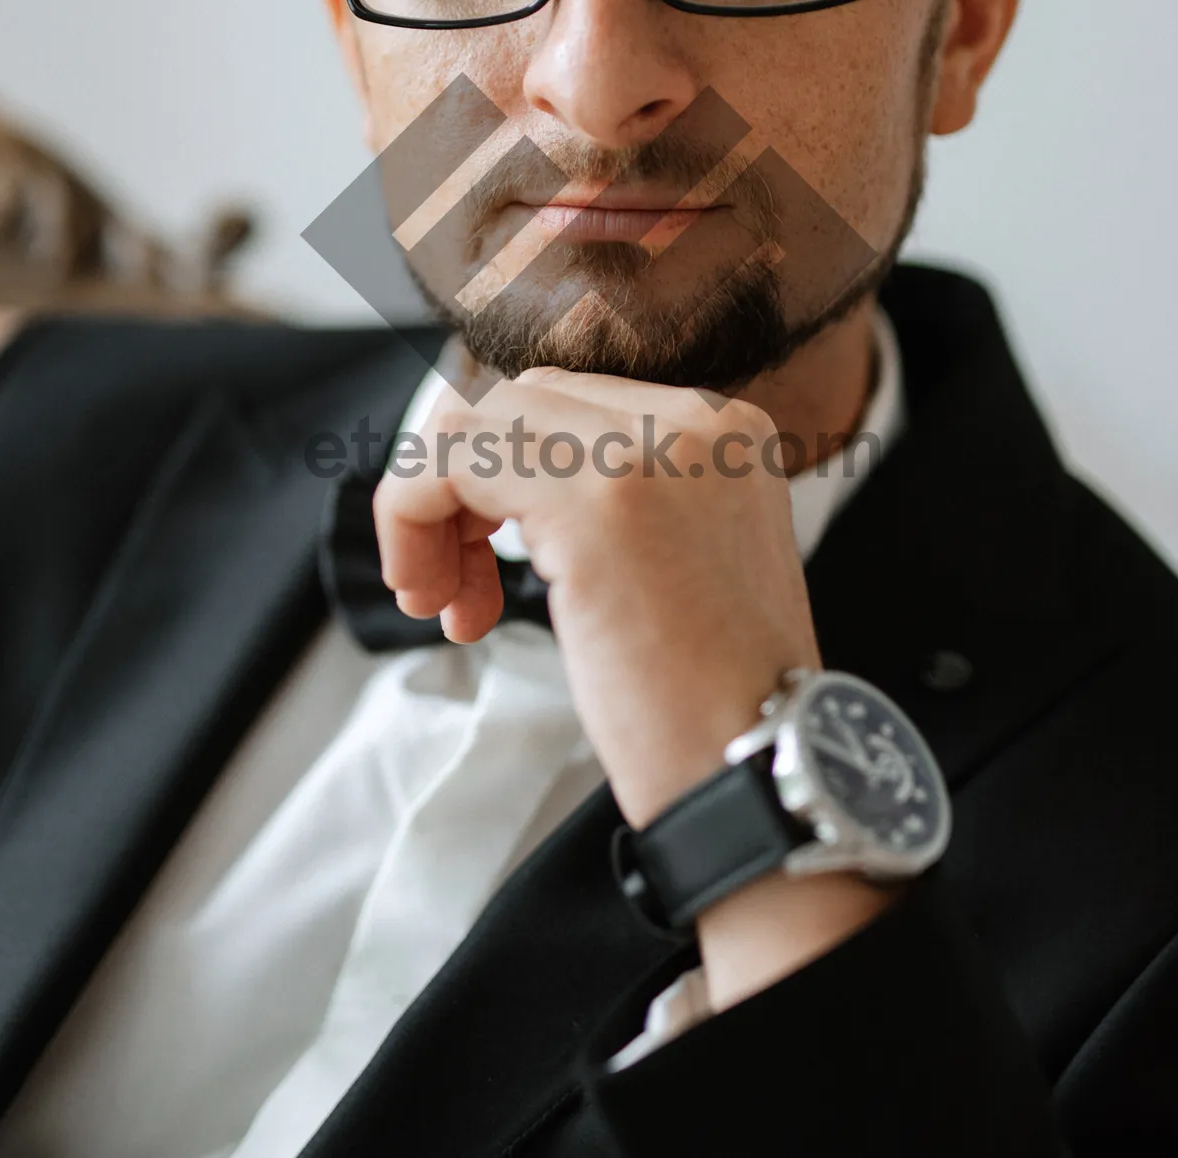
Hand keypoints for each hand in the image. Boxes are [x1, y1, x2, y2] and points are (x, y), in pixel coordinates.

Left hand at [373, 367, 820, 826]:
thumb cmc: (709, 701)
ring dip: (428, 506)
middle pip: (516, 400)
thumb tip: (496, 480)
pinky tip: (438, 599)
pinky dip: (413, 514)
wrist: (764, 776)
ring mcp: (652, 449)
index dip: (496, 477)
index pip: (562, 401)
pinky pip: (453, 457)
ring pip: (476, 418)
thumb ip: (610, 500)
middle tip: (455, 588)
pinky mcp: (601, 496)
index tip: (483, 563)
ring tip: (444, 600)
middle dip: (458, 489)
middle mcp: (696, 420)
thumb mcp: (673, 562)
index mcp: (722, 430)